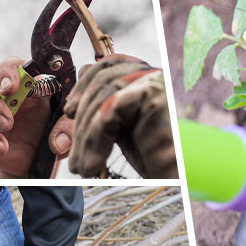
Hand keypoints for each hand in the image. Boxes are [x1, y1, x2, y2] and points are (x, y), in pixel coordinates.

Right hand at [0, 57, 74, 177]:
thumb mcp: (67, 132)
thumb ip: (67, 131)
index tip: (10, 88)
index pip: (11, 66)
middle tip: (6, 124)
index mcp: (26, 86)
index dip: (7, 73)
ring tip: (1, 148)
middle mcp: (1, 96)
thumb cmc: (52, 136)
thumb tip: (59, 142)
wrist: (36, 163)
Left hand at [64, 54, 177, 178]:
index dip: (83, 86)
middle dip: (81, 117)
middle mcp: (153, 73)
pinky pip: (109, 108)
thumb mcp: (120, 127)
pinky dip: (94, 139)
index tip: (69, 112)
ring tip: (82, 166)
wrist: (176, 180)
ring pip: (104, 96)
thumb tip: (76, 92)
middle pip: (102, 78)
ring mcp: (155, 81)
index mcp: (145, 76)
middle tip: (73, 154)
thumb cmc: (152, 159)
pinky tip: (93, 164)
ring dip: (84, 136)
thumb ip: (102, 107)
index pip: (108, 65)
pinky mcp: (153, 95)